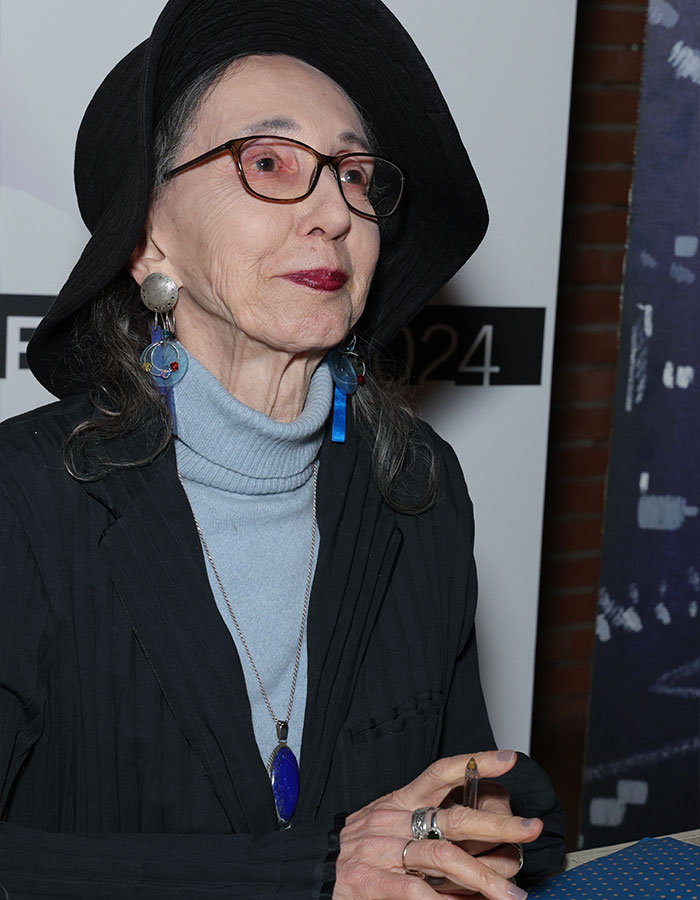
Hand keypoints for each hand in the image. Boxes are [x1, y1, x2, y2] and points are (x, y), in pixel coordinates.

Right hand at [333, 750, 540, 899]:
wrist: (309, 870)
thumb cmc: (357, 847)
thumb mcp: (389, 822)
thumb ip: (428, 822)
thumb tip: (481, 828)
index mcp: (401, 801)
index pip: (441, 773)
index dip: (474, 763)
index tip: (509, 760)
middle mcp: (394, 821)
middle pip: (454, 817)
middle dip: (498, 824)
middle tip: (530, 830)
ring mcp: (383, 852)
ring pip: (443, 857)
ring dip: (484, 876)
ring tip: (512, 894)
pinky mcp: (372, 883)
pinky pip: (415, 892)